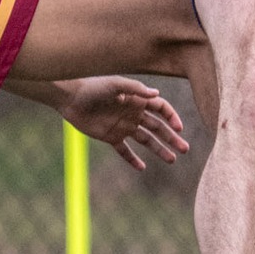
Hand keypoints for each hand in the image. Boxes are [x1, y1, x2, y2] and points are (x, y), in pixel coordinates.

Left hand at [58, 76, 186, 169]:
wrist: (70, 98)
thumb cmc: (93, 87)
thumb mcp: (116, 85)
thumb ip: (136, 89)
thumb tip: (157, 94)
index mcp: (137, 100)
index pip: (161, 109)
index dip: (172, 118)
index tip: (179, 129)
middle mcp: (133, 113)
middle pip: (158, 127)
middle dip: (172, 138)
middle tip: (184, 149)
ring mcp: (123, 126)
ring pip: (146, 140)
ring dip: (159, 149)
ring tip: (172, 159)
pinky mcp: (111, 137)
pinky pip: (125, 151)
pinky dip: (132, 160)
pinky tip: (142, 168)